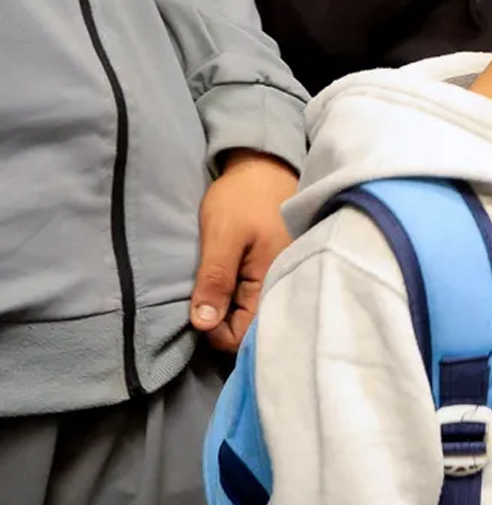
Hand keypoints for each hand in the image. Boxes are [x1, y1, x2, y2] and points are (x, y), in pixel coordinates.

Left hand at [192, 150, 298, 352]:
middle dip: (223, 324)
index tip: (196, 310)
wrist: (266, 168)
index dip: (214, 331)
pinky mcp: (278, 273)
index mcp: (271, 284)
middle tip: (202, 299)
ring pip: (254, 317)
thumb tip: (203, 324)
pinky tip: (227, 284)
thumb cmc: (243, 198)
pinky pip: (258, 301)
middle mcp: (283, 289)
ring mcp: (282, 282)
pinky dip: (239, 299)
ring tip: (213, 290)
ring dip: (230, 311)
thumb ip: (215, 280)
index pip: (241, 336)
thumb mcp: (222, 235)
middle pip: (251, 331)